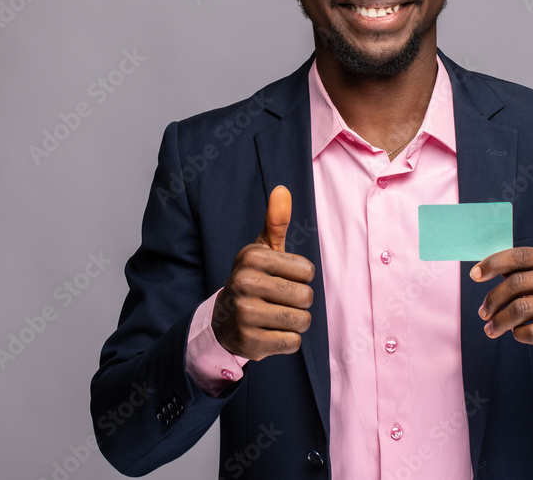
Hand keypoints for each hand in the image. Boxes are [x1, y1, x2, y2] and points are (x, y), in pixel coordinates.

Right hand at [212, 185, 314, 360]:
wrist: (224, 321)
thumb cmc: (254, 280)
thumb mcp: (263, 251)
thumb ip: (276, 221)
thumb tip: (282, 189)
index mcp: (251, 258)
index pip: (308, 271)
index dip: (300, 278)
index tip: (280, 279)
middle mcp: (243, 283)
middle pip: (306, 297)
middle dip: (299, 302)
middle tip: (277, 301)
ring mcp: (244, 315)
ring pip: (301, 321)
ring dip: (295, 323)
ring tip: (275, 317)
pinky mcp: (248, 343)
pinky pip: (292, 343)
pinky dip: (286, 341)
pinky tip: (269, 334)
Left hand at [469, 247, 532, 361]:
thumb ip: (523, 271)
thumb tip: (483, 269)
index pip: (522, 255)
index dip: (494, 263)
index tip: (474, 274)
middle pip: (518, 283)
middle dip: (493, 298)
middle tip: (483, 312)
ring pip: (523, 308)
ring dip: (500, 320)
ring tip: (490, 328)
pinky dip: (518, 334)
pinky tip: (516, 334)